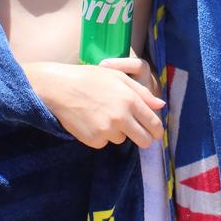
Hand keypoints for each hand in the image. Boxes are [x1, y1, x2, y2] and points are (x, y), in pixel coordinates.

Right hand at [24, 61, 164, 149]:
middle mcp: (121, 117)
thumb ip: (142, 93)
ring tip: (102, 115)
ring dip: (116, 132)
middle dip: (143, 139)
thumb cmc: (90, 78)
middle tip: (136, 134)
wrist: (60, 88)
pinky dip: (100, 135)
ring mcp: (107, 130)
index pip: (154, 124)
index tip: (155, 134)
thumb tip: (160, 105)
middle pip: (143, 140)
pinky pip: (104, 142)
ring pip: (121, 139)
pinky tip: (90, 121)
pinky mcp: (94, 140)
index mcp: (131, 100)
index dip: (157, 131)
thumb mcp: (119, 78)